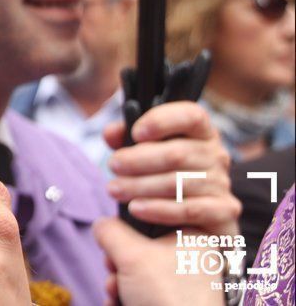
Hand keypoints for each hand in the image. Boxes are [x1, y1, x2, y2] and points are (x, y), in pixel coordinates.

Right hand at [94, 217, 223, 305]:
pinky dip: (124, 295)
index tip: (115, 240)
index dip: (126, 227)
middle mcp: (189, 256)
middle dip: (117, 262)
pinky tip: (118, 302)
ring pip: (136, 270)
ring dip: (116, 281)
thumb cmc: (168, 297)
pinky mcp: (170, 301)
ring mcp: (181, 282)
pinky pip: (140, 290)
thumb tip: (101, 226)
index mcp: (191, 235)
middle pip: (137, 246)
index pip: (149, 217)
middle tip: (115, 270)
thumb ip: (110, 231)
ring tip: (116, 292)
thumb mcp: (131, 254)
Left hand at [104, 102, 240, 236]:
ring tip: (114, 189)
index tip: (135, 133)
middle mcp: (216, 154)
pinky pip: (190, 210)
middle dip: (138, 160)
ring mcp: (222, 183)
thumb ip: (125, 137)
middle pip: (177, 153)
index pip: (191, 116)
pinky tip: (136, 208)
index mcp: (201, 132)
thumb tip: (111, 133)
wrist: (190, 219)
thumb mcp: (143, 151)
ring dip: (140, 186)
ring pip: (178, 183)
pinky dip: (159, 209)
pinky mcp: (224, 211)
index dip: (162, 121)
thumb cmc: (162, 174)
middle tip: (113, 165)